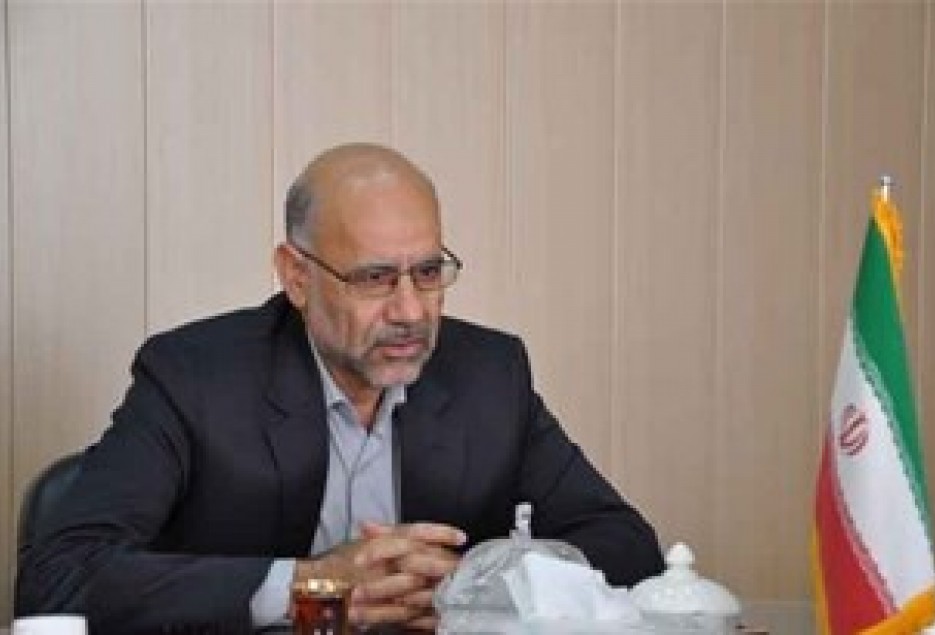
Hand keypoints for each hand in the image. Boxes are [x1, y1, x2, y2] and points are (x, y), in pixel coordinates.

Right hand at [292, 521, 465, 629]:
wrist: (310, 586)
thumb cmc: (337, 563)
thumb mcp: (363, 542)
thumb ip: (386, 535)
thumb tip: (407, 530)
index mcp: (381, 542)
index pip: (414, 531)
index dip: (439, 532)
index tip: (459, 536)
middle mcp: (380, 561)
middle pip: (418, 558)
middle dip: (441, 564)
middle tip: (460, 567)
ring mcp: (377, 586)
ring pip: (413, 586)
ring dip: (434, 589)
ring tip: (453, 589)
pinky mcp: (374, 609)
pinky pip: (401, 613)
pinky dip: (419, 614)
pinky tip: (435, 615)